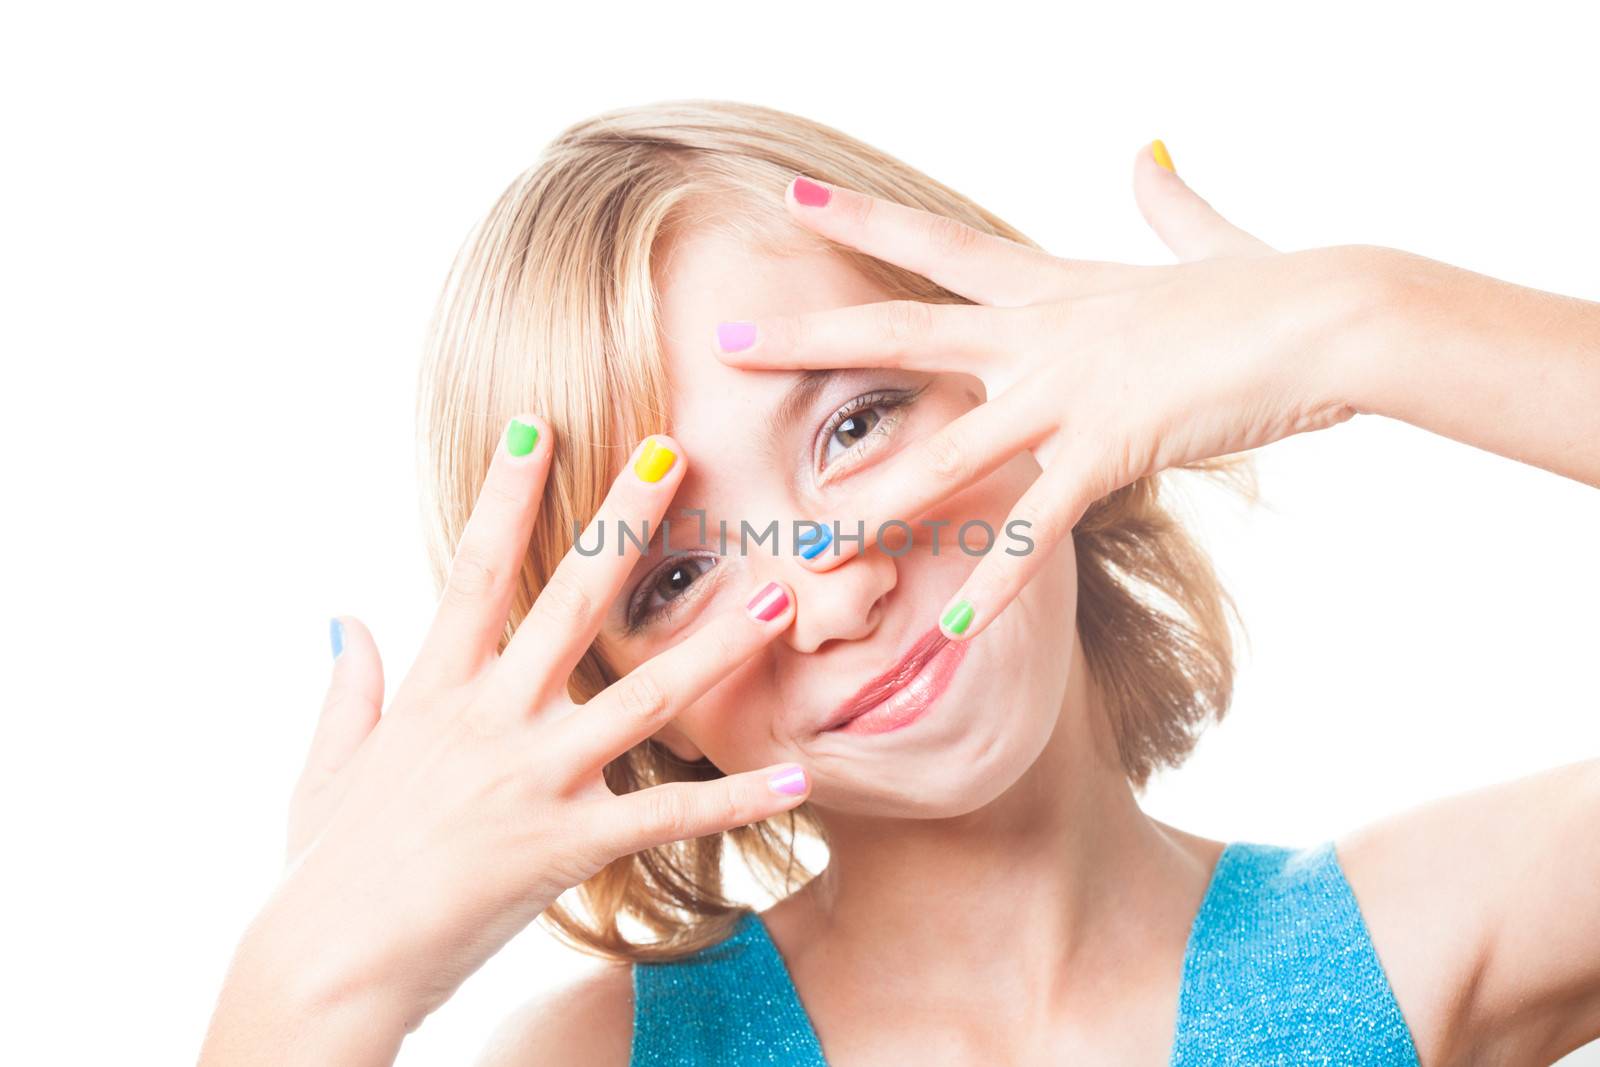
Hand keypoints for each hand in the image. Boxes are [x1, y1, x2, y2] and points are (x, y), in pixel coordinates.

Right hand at [202, 420, 809, 1063]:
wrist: (327, 965)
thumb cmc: (324, 869)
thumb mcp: (327, 766)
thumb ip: (349, 687)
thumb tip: (343, 618)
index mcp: (437, 692)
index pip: (477, 572)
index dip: (506, 496)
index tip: (536, 429)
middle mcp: (493, 719)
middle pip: (570, 601)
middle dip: (623, 521)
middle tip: (673, 451)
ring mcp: (535, 778)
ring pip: (641, 695)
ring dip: (715, 645)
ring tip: (776, 599)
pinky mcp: (567, 844)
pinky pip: (667, 815)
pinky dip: (735, 799)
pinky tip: (797, 777)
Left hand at [713, 148, 1389, 641]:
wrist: (1329, 313)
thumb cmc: (1272, 286)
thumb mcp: (1204, 241)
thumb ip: (1165, 204)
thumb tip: (1149, 154)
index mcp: (1053, 288)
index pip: (939, 247)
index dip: (864, 222)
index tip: (795, 199)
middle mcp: (1040, 334)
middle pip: (902, 333)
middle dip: (810, 340)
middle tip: (726, 341)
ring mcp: (1067, 392)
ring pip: (945, 452)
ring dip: (873, 501)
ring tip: (808, 541)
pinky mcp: (1109, 449)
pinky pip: (1035, 528)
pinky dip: (996, 584)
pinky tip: (953, 632)